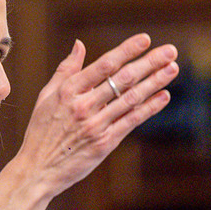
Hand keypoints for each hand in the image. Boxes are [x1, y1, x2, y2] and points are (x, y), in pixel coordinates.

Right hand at [13, 33, 178, 197]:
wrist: (37, 170)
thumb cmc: (41, 132)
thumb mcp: (46, 96)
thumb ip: (66, 69)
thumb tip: (79, 44)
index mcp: (69, 90)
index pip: (104, 64)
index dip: (127, 50)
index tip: (145, 40)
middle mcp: (83, 106)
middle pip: (123, 79)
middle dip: (150, 63)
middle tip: (170, 51)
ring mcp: (96, 125)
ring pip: (131, 99)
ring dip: (155, 82)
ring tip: (173, 68)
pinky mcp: (105, 143)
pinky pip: (131, 121)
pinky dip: (149, 108)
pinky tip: (164, 96)